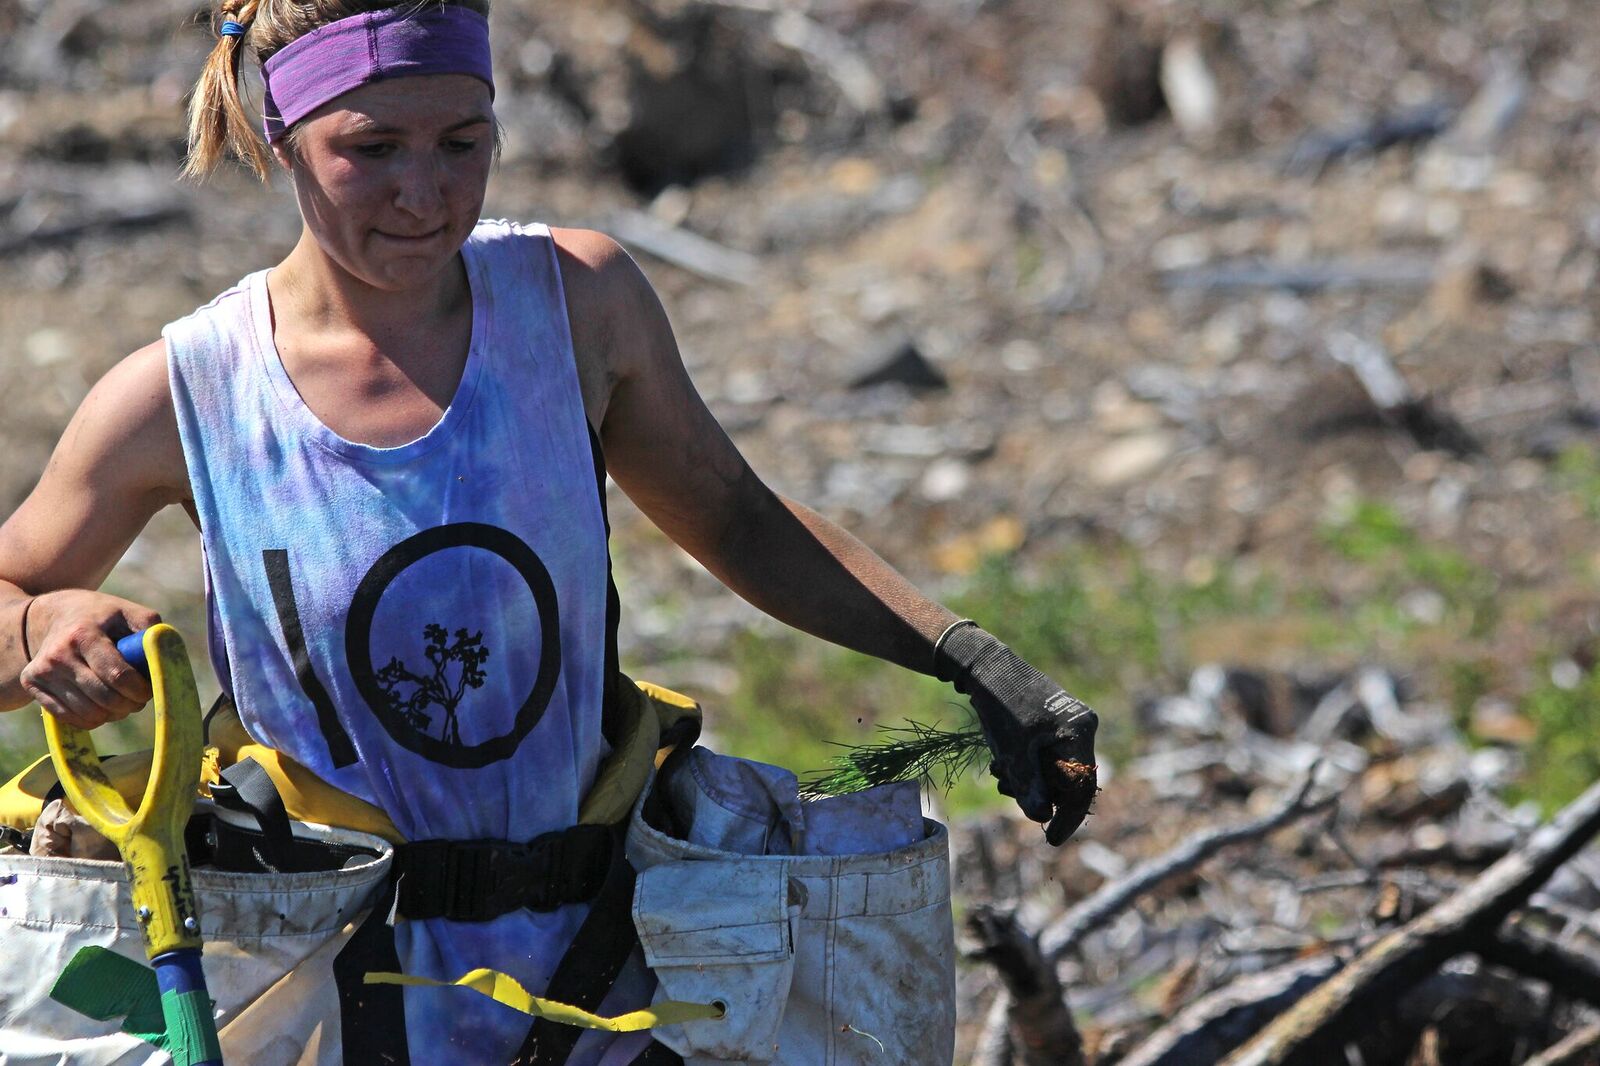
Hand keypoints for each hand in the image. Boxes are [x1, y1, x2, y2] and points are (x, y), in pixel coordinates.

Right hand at [19, 590, 158, 728]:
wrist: (54, 615)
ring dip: (113, 714)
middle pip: (105, 699)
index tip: (149, 690)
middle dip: (130, 704)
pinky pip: (70, 719)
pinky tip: (100, 704)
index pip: (118, 675)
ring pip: (89, 714)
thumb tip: (164, 659)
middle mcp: (58, 654)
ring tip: (121, 699)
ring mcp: (42, 671)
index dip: (140, 690)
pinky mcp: (32, 685)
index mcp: (84, 634)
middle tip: (138, 698)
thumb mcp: (128, 612)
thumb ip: (151, 631)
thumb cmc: (102, 617)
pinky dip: (93, 719)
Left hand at [934, 622, 1099, 844]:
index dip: (1068, 818)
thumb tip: (1041, 817)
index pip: (1083, 786)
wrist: (984, 667)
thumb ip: (1028, 785)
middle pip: (1067, 781)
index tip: (1051, 840)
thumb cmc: (1001, 705)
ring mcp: (1066, 727)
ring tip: (1000, 772)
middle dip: (1037, 792)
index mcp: (1079, 731)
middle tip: (1006, 788)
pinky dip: (1024, 767)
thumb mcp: (1013, 750)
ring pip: (1052, 772)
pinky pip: (1045, 759)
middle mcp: (1080, 728)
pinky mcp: (1051, 727)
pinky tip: (1001, 762)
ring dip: (1026, 780)